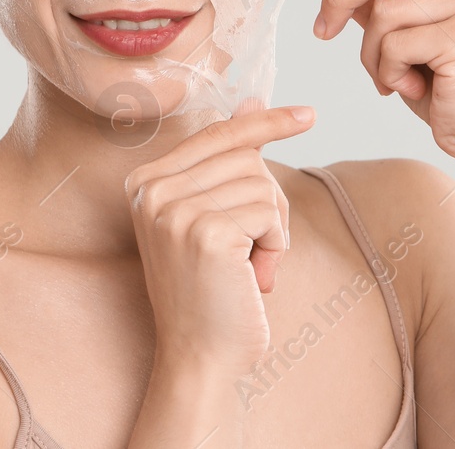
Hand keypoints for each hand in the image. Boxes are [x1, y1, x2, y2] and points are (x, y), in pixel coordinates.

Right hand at [124, 102, 314, 375]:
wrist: (199, 358)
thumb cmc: (212, 290)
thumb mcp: (212, 217)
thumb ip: (227, 161)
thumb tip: (251, 96)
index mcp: (145, 182)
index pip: (216, 134)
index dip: (264, 122)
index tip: (308, 114)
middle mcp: (151, 191)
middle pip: (246, 159)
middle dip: (268, 204)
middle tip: (253, 252)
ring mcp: (174, 210)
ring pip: (262, 184)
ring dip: (273, 228)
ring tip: (248, 267)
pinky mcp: (205, 233)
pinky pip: (270, 212)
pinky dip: (276, 244)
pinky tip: (253, 277)